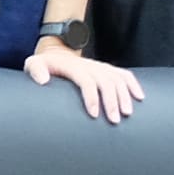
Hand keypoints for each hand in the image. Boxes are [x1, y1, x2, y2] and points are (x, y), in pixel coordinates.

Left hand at [22, 36, 142, 123]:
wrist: (56, 53)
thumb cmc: (43, 65)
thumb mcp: (33, 63)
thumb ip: (35, 70)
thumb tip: (43, 81)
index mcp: (73, 67)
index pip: (86, 81)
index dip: (91, 97)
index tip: (94, 115)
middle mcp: (90, 66)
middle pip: (106, 82)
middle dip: (111, 101)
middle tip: (114, 121)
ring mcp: (100, 67)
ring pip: (118, 79)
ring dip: (125, 96)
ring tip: (127, 114)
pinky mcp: (107, 69)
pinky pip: (124, 75)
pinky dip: (134, 85)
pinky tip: (140, 97)